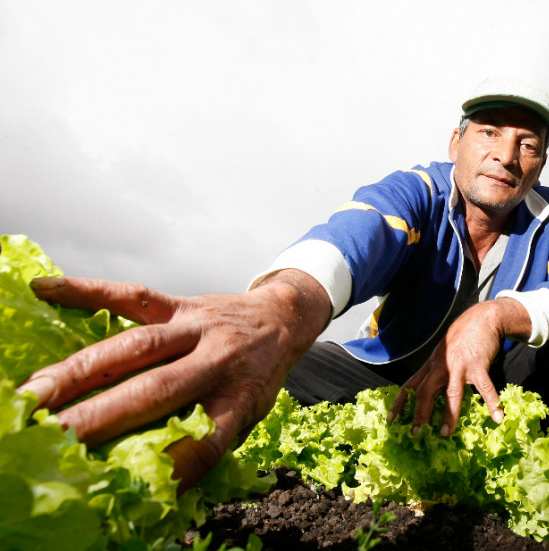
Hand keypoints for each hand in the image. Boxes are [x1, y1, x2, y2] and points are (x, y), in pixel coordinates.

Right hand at [16, 270, 329, 491]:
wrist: (283, 320)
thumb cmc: (255, 380)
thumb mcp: (248, 416)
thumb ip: (208, 441)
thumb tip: (154, 479)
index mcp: (239, 401)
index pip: (204, 441)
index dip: (169, 465)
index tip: (128, 485)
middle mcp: (218, 363)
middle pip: (155, 392)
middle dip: (101, 417)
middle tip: (53, 439)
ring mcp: (197, 329)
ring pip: (136, 346)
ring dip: (82, 370)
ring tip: (37, 392)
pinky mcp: (180, 304)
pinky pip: (133, 296)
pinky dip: (88, 291)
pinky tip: (46, 290)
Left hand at [387, 297, 530, 436]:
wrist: (481, 318)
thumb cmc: (462, 338)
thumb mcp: (443, 353)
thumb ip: (437, 371)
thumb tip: (432, 394)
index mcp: (431, 365)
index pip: (410, 386)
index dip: (399, 403)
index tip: (390, 420)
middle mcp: (441, 366)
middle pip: (426, 392)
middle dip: (420, 414)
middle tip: (417, 434)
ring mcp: (459, 366)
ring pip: (452, 393)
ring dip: (449, 415)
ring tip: (446, 433)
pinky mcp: (478, 365)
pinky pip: (485, 388)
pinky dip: (492, 403)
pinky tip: (497, 417)